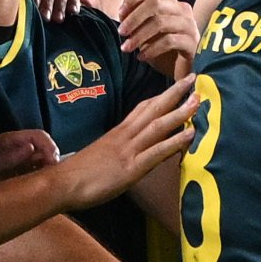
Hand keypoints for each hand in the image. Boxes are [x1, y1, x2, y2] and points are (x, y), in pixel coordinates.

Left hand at [0, 130, 60, 186]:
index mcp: (10, 140)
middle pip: (43, 148)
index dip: (51, 148)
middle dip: (51, 161)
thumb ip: (11, 158)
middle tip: (54, 178)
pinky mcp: (15, 172)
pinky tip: (37, 188)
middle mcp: (15, 147)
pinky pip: (33, 170)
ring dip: (46, 170)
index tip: (54, 165)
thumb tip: (32, 147)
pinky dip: (39, 177)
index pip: (40, 137)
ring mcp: (16, 159)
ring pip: (40, 160)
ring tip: (47, 184)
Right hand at [60, 75, 197, 208]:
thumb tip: (133, 150)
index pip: (143, 108)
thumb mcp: (103, 154)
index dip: (161, 96)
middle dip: (175, 93)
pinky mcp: (131, 168)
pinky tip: (190, 133)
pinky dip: (175, 141)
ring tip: (199, 99)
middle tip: (194, 78)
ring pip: (159, 125)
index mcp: (118, 132)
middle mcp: (125, 136)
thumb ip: (119, 148)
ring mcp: (129, 150)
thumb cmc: (79, 173)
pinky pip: (157, 151)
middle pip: (153, 108)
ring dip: (180, 111)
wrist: (62, 183)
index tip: (177, 86)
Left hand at [119, 0, 199, 77]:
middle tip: (122, 32)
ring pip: (160, 22)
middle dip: (134, 18)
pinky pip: (169, 41)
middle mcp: (183, 10)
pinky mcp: (192, 43)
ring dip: (139, 36)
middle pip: (155, 3)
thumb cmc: (163, 50)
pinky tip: (141, 57)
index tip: (119, 15)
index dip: (132, 0)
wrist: (181, 71)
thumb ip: (138, 8)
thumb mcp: (146, 29)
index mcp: (171, 3)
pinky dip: (151, 49)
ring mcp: (189, 26)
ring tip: (127, 47)